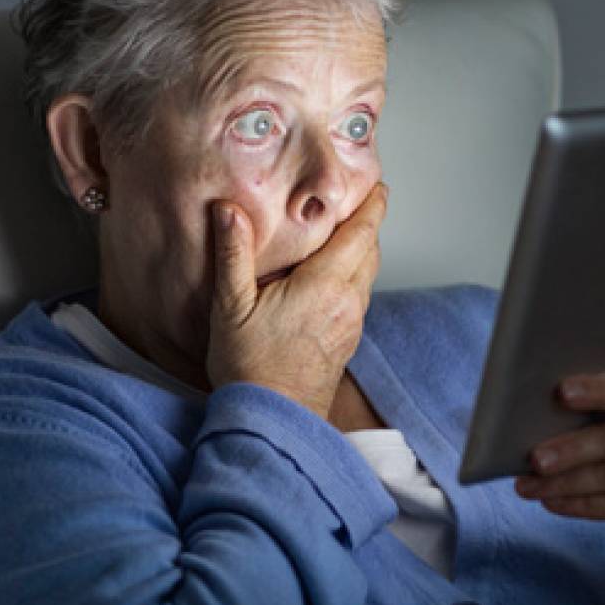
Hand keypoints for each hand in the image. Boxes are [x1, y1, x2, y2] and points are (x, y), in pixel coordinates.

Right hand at [206, 184, 387, 419]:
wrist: (274, 420)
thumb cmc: (251, 368)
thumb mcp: (231, 306)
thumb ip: (233, 254)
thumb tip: (228, 210)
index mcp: (325, 285)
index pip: (361, 233)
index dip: (372, 205)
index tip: (376, 185)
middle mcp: (347, 302)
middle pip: (371, 250)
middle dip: (367, 223)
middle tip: (356, 200)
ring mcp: (351, 323)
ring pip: (367, 274)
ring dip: (361, 250)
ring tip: (342, 232)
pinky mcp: (347, 340)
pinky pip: (358, 296)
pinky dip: (353, 275)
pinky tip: (329, 276)